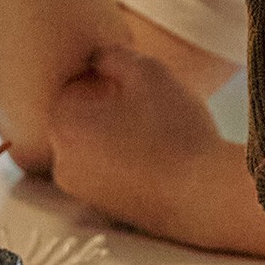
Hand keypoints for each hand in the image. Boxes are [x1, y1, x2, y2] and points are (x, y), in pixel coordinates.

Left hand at [48, 44, 227, 226]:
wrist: (204, 195)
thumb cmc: (175, 130)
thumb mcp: (149, 71)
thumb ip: (113, 55)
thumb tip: (97, 59)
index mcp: (63, 123)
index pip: (74, 86)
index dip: (107, 81)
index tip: (136, 89)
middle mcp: (61, 161)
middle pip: (79, 118)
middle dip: (106, 109)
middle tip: (145, 110)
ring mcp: (79, 190)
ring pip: (92, 146)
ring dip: (114, 135)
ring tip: (152, 134)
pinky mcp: (101, 209)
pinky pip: (106, 172)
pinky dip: (123, 162)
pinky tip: (154, 158)